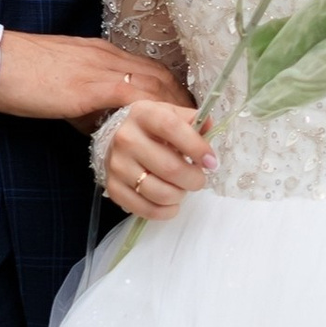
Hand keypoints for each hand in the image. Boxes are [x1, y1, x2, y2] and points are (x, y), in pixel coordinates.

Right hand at [0, 35, 190, 126]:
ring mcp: (98, 70)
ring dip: (176, 114)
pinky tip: (163, 134)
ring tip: (192, 141)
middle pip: (160, 78)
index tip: (189, 115)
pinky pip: (130, 100)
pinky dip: (151, 115)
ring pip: (153, 87)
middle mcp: (107, 57)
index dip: (174, 93)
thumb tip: (105, 121)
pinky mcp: (86, 88)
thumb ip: (88, 97)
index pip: (150, 71)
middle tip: (202, 132)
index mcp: (102, 54)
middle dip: (184, 105)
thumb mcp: (65, 83)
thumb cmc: (23, 74)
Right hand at [101, 98, 213, 217]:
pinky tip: (171, 202)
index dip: (196, 147)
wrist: (116, 139)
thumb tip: (209, 127)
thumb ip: (192, 120)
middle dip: (194, 179)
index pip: (172, 128)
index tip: (211, 162)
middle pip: (170, 168)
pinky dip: (166, 211)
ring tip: (182, 188)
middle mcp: (126, 138)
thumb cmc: (151, 129)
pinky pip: (147, 210)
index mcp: (143, 115)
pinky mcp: (114, 188)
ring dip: (180, 195)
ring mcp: (117, 165)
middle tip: (198, 179)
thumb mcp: (170, 115)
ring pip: (160, 193)